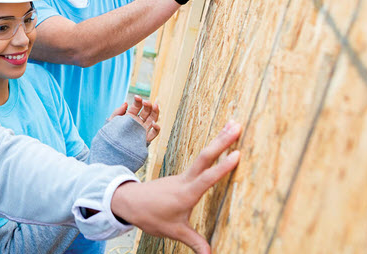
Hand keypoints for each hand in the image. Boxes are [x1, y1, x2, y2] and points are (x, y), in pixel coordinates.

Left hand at [110, 95, 160, 142]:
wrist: (111, 151)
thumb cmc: (110, 136)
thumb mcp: (112, 122)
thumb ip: (117, 112)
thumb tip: (126, 103)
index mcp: (130, 117)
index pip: (136, 106)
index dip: (138, 101)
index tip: (137, 97)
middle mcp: (137, 122)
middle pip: (146, 111)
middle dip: (148, 105)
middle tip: (146, 102)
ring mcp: (142, 130)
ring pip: (152, 120)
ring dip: (155, 112)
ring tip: (156, 105)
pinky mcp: (145, 139)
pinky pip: (153, 134)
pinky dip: (156, 128)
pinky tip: (154, 123)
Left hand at [110, 121, 241, 252]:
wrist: (128, 202)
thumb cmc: (150, 215)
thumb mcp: (173, 232)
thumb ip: (194, 242)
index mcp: (185, 193)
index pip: (207, 178)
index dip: (223, 167)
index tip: (237, 154)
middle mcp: (185, 180)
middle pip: (205, 157)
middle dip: (222, 140)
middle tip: (237, 125)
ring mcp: (182, 176)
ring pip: (203, 156)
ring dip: (218, 141)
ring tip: (232, 126)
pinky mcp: (181, 176)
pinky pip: (199, 161)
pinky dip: (211, 150)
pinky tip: (219, 144)